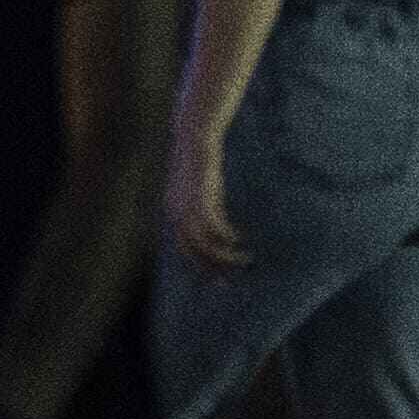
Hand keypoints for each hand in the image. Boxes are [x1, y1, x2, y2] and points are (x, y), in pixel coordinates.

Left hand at [171, 128, 250, 272]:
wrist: (195, 137)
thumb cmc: (198, 162)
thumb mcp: (199, 189)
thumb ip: (204, 208)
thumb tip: (217, 228)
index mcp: (172, 213)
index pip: (183, 249)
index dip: (200, 265)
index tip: (217, 278)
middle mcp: (176, 214)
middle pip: (193, 253)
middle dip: (212, 269)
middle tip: (231, 281)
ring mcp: (187, 208)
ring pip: (206, 246)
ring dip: (226, 256)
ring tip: (245, 259)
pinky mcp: (202, 200)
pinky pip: (217, 228)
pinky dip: (228, 237)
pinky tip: (240, 238)